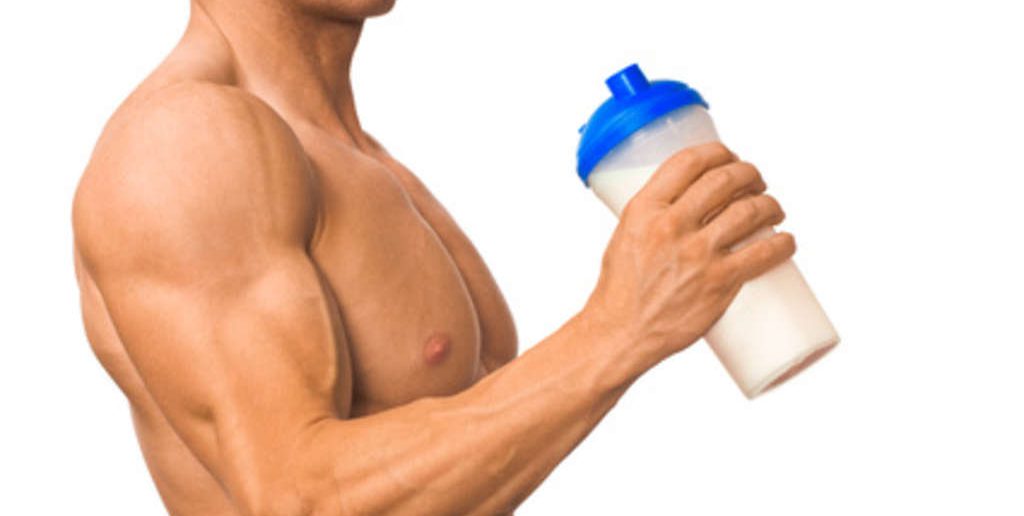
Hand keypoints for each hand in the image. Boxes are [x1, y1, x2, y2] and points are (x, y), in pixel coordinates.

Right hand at [583, 142, 795, 361]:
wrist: (621, 333)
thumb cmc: (621, 290)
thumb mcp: (624, 237)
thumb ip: (653, 216)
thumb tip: (686, 203)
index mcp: (644, 209)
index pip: (689, 162)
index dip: (718, 152)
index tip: (730, 157)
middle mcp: (671, 225)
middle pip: (725, 180)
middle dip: (750, 174)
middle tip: (756, 183)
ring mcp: (697, 254)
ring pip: (750, 211)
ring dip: (771, 205)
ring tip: (773, 210)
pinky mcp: (719, 282)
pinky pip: (763, 253)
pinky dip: (783, 244)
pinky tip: (787, 242)